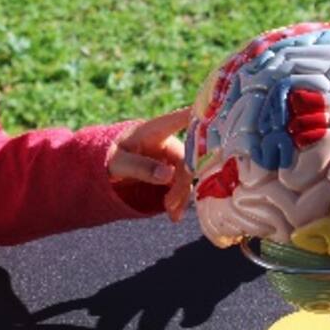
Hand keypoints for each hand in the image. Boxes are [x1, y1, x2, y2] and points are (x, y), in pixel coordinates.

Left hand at [107, 107, 192, 221]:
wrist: (111, 166)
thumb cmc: (114, 156)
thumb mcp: (120, 162)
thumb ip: (142, 167)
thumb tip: (168, 175)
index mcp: (155, 130)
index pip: (182, 119)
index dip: (201, 116)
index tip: (217, 115)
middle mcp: (170, 141)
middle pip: (188, 159)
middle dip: (181, 183)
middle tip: (170, 204)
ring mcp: (174, 156)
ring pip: (188, 175)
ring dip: (181, 195)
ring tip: (171, 213)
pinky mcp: (175, 171)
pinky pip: (184, 185)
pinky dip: (180, 200)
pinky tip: (174, 214)